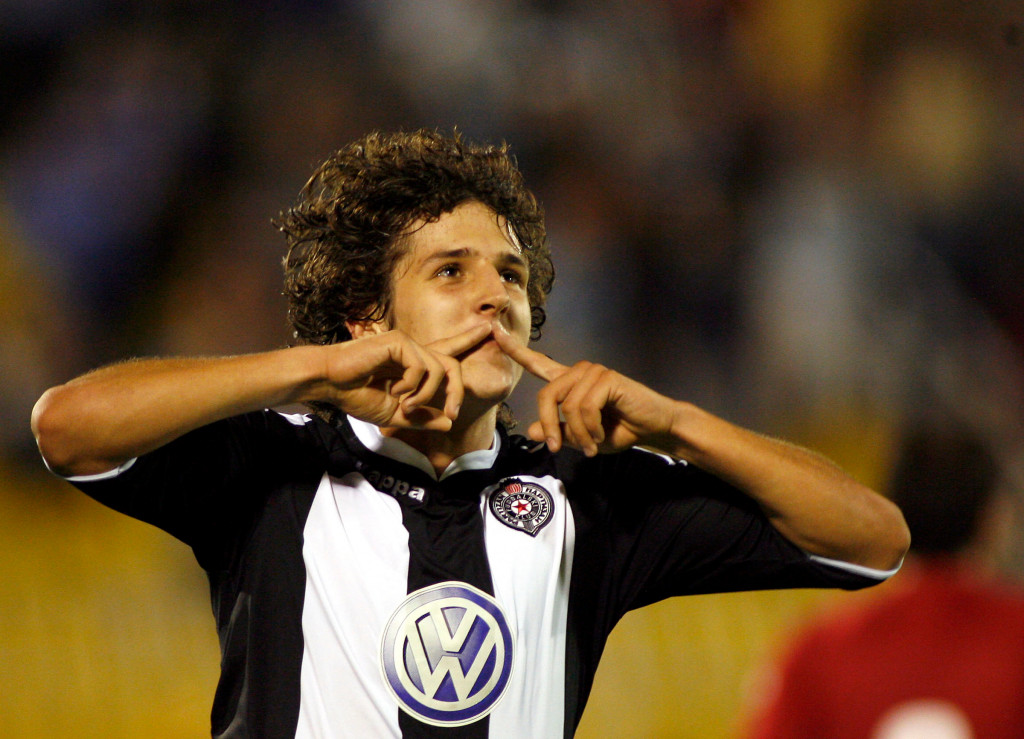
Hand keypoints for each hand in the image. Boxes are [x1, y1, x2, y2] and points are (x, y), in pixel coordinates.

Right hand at [312, 323, 492, 430]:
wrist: (330, 384)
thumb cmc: (356, 395)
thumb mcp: (395, 414)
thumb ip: (421, 418)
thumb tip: (449, 422)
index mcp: (413, 364)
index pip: (447, 351)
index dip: (468, 339)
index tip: (489, 328)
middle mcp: (414, 351)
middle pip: (453, 365)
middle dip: (457, 391)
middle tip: (451, 413)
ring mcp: (407, 344)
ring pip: (439, 370)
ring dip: (425, 395)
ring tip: (404, 404)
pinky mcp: (399, 342)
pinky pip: (422, 367)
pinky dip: (411, 386)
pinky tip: (392, 390)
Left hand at [492, 325, 678, 455]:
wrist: (652, 428)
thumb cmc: (618, 430)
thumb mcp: (581, 437)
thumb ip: (557, 431)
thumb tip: (530, 430)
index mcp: (569, 382)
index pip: (538, 363)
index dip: (515, 349)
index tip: (493, 330)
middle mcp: (578, 372)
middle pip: (546, 396)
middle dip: (550, 427)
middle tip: (557, 448)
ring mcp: (593, 372)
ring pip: (567, 407)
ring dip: (578, 434)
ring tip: (591, 446)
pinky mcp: (607, 378)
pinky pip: (584, 408)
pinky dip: (591, 429)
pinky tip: (601, 436)